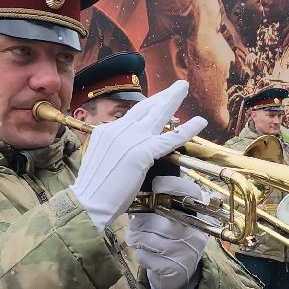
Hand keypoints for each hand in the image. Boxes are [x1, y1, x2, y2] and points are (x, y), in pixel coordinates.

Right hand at [71, 81, 205, 229]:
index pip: (131, 116)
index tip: (159, 102)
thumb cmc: (94, 190)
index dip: (148, 108)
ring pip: (157, 115)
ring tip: (184, 88)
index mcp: (106, 131)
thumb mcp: (100, 161)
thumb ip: (114, 150)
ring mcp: (131, 139)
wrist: (89, 202)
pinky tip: (200, 122)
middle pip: (144, 107)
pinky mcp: (143, 152)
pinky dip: (186, 130)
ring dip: (173, 99)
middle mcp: (118, 130)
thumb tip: (125, 152)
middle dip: (162, 95)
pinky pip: (170, 138)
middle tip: (176, 86)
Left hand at [128, 175, 209, 288]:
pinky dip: (139, 254)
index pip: (191, 193)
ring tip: (136, 238)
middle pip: (160, 221)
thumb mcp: (174, 223)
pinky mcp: (173, 269)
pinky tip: (143, 254)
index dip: (173, 185)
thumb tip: (137, 190)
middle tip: (134, 224)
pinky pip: (146, 257)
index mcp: (197, 218)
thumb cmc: (171, 243)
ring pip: (149, 239)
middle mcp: (195, 234)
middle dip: (140, 222)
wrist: (180, 278)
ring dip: (136, 238)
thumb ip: (162, 208)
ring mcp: (186, 253)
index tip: (156, 185)